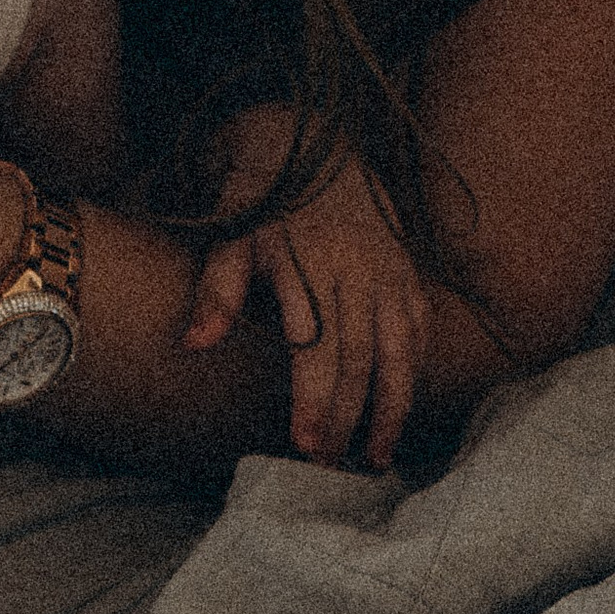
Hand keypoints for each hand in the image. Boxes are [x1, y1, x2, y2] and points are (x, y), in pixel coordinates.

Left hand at [180, 104, 428, 472]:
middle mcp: (358, 273)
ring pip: (401, 353)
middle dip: (348, 419)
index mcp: (311, 265)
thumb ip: (217, 291)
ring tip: (375, 460)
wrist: (318, 145)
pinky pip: (419, 332)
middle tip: (331, 469)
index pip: (318, 346)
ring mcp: (390, 274)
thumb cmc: (263, 202)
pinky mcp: (409, 274)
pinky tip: (398, 411)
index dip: (315, 398)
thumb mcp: (230, 237)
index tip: (307, 444)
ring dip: (391, 410)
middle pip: (360, 359)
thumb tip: (195, 343)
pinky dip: (412, 374)